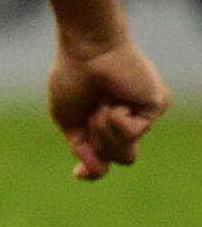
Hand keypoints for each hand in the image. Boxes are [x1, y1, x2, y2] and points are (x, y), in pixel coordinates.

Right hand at [49, 38, 166, 180]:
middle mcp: (129, 119)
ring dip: (105, 133)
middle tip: (91, 119)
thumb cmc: (72, 79)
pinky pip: (134, 133)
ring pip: (128, 152)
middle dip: (100, 145)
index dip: (93, 169)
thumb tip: (96, 173)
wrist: (86, 52)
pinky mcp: (156, 105)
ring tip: (101, 107)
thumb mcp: (69, 122)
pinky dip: (117, 121)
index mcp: (106, 122)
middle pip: (120, 158)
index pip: (107, 156)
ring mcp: (143, 114)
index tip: (77, 174)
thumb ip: (83, 149)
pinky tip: (115, 102)